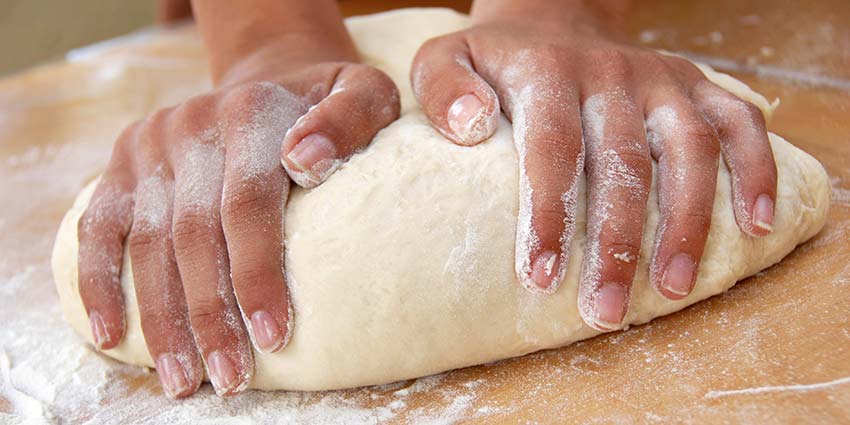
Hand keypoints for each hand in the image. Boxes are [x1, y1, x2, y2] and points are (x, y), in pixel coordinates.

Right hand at [76, 34, 399, 396]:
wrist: (273, 79)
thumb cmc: (328, 106)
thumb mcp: (365, 93)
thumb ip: (350, 119)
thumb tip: (305, 161)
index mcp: (252, 113)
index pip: (248, 205)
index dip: (257, 274)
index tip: (274, 338)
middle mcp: (193, 125)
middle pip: (194, 234)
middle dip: (210, 315)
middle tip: (228, 379)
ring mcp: (152, 143)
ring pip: (147, 241)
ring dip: (161, 317)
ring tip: (181, 378)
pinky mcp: (123, 160)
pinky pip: (98, 227)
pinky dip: (98, 282)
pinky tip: (110, 335)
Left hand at [411, 0, 775, 329]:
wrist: (553, 17)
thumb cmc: (495, 60)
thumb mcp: (445, 59)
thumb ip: (444, 89)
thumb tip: (469, 126)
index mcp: (547, 72)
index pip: (552, 147)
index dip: (550, 214)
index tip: (543, 276)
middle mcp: (610, 73)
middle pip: (622, 161)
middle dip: (616, 242)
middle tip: (604, 309)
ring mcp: (660, 78)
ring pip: (688, 147)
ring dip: (687, 221)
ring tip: (674, 287)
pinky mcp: (697, 83)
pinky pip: (740, 120)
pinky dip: (757, 169)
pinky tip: (756, 224)